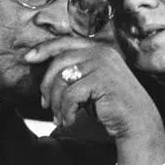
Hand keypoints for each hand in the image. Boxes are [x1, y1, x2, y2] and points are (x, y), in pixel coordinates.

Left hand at [25, 37, 164, 164]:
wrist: (136, 122)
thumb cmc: (110, 105)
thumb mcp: (90, 84)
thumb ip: (74, 73)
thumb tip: (46, 75)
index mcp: (98, 49)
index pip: (65, 42)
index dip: (44, 48)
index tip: (28, 58)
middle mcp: (101, 53)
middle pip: (59, 61)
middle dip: (47, 85)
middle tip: (45, 104)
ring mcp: (103, 65)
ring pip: (63, 79)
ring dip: (56, 102)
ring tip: (59, 116)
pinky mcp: (102, 81)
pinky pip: (71, 95)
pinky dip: (66, 110)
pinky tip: (69, 120)